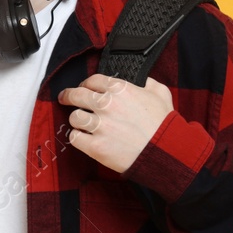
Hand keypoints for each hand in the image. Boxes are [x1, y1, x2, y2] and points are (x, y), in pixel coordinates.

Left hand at [57, 74, 174, 172]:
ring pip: (74, 117)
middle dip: (68, 96)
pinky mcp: (96, 146)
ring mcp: (100, 126)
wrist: (167, 152)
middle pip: (76, 95)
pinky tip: (84, 137)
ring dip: (77, 119)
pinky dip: (77, 137)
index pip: (93, 80)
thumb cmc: (164, 124)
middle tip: (65, 98)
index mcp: (121, 89)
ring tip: (81, 123)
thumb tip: (139, 81)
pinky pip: (75, 138)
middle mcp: (107, 105)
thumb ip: (147, 83)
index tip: (84, 87)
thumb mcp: (160, 94)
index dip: (86, 84)